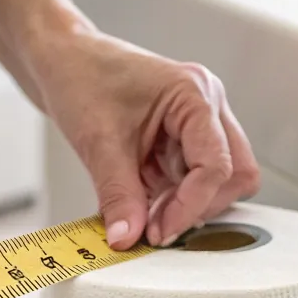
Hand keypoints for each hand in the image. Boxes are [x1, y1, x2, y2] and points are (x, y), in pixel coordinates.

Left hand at [31, 28, 259, 249]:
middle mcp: (204, 106)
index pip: (217, 165)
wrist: (61, 61)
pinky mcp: (180, 138)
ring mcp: (195, 122)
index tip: (160, 232)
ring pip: (217, 180)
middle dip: (200, 207)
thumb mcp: (98, 142)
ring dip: (185, 204)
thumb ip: (118, 195)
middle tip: (158, 227)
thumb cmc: (80, 75)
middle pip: (235, 174)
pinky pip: (190, 179)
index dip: (190, 207)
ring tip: (143, 214)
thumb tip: (127, 237)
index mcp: (193, 94)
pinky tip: (140, 203)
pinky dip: (170, 198)